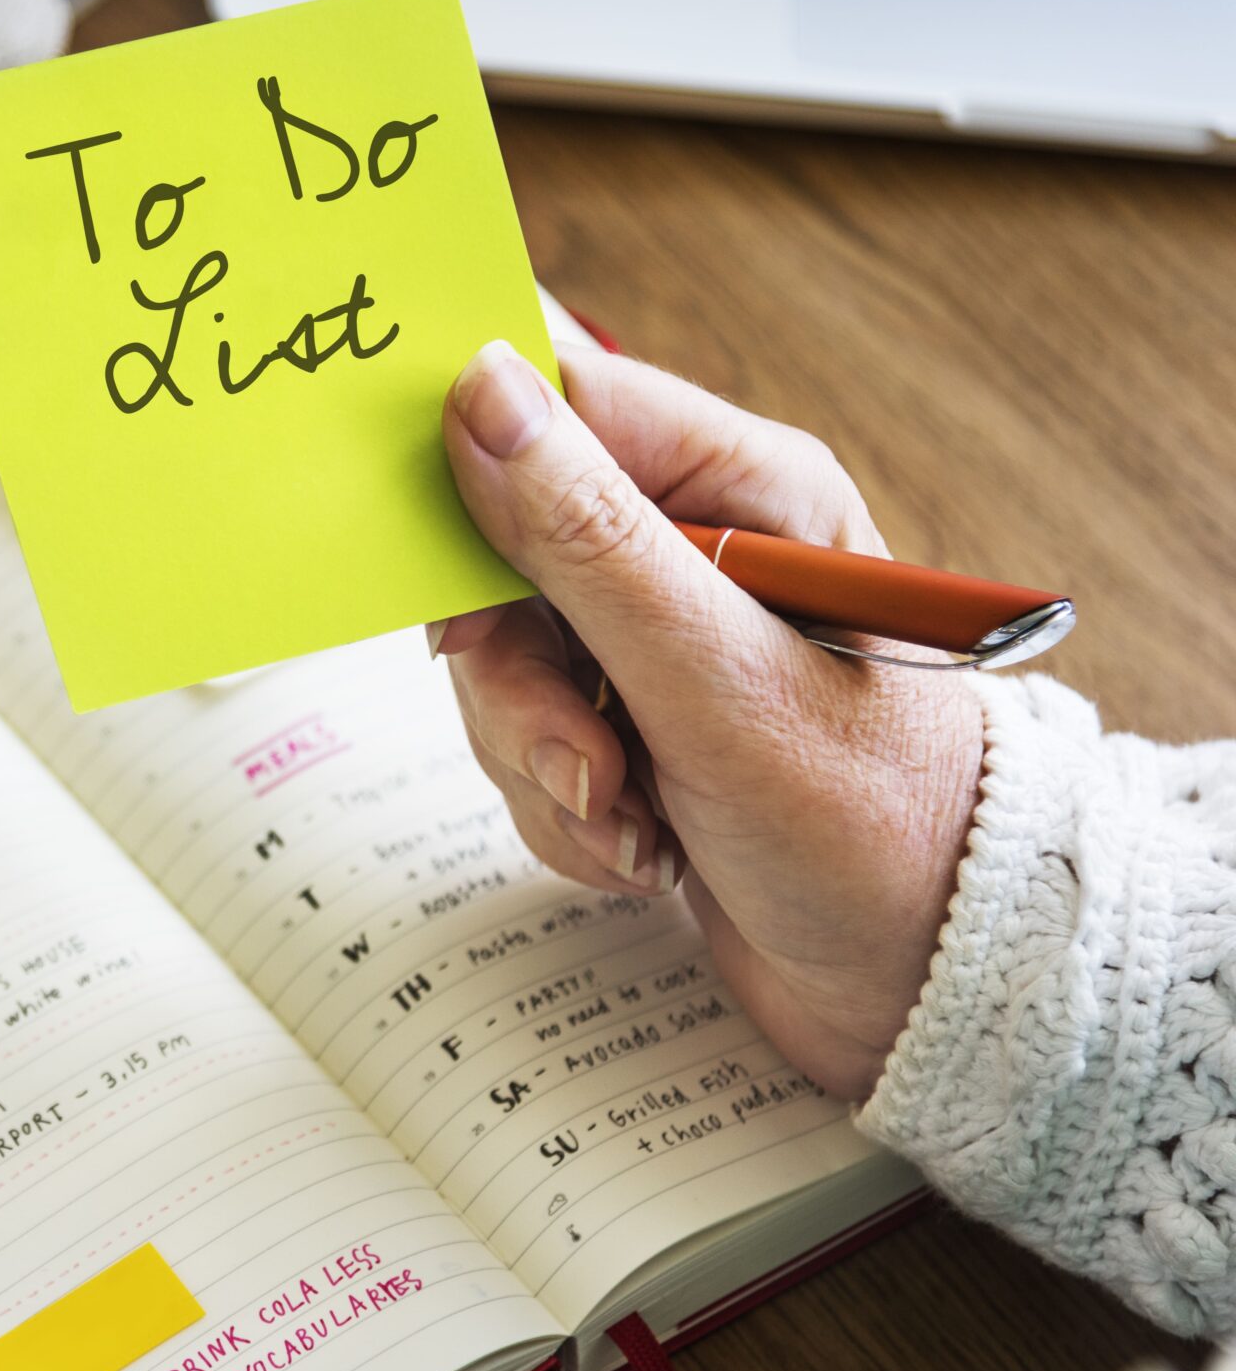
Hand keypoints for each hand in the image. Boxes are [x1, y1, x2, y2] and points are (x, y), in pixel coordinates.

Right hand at [432, 340, 984, 1098]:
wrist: (922, 982)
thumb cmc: (870, 823)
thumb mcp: (712, 676)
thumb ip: (586, 535)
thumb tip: (481, 388)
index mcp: (742, 485)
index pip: (557, 408)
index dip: (475, 482)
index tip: (447, 585)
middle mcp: (696, 545)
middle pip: (502, 556)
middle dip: (520, 684)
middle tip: (584, 757)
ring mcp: (656, 636)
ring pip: (502, 665)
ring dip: (548, 763)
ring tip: (636, 820)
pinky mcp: (631, 717)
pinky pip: (525, 739)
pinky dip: (565, 810)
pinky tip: (645, 847)